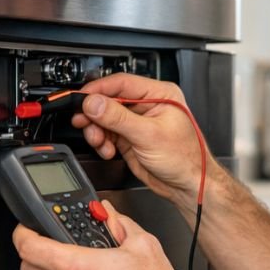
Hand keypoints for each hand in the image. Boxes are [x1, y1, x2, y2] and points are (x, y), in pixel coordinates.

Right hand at [71, 73, 210, 210]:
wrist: (187, 185)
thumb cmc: (184, 158)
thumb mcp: (148, 134)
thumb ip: (118, 118)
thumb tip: (94, 103)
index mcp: (160, 94)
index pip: (122, 83)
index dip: (99, 89)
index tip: (81, 98)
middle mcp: (148, 105)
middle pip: (110, 100)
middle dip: (95, 113)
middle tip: (83, 121)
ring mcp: (137, 122)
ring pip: (105, 118)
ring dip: (97, 130)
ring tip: (100, 141)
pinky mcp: (130, 138)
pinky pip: (107, 134)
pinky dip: (102, 142)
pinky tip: (108, 150)